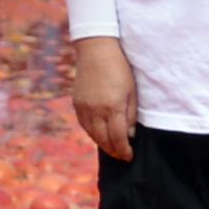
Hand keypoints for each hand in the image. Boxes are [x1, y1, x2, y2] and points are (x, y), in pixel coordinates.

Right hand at [72, 39, 138, 160]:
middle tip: (122, 157)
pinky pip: (84, 125)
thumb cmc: (120, 69)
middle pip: (103, 139)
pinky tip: (99, 135)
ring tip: (112, 149)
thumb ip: (130, 114)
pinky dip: (92, 133)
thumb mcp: (132, 90)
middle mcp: (96, 110)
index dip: (124, 150)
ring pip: (92, 134)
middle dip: (113, 150)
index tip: (129, 156)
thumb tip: (129, 134)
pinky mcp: (76, 103)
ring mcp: (84, 107)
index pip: (118, 137)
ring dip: (102, 144)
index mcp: (112, 107)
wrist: (96, 51)